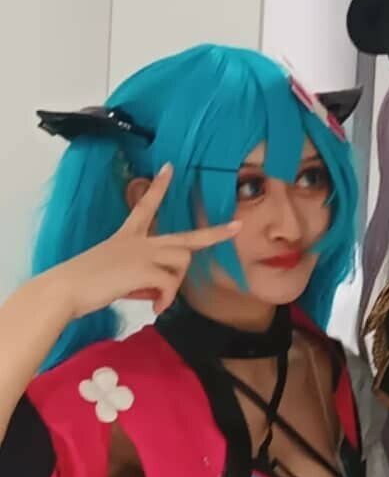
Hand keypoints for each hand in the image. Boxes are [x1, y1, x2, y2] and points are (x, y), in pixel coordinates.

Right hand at [52, 165, 240, 321]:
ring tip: (158, 302)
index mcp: (127, 236)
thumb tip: (155, 292)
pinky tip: (155, 309)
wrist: (65, 289)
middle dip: (213, 233)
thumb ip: (136, 276)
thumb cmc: (82, 284)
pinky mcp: (144, 269)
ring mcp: (143, 253)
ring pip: (181, 264)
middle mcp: (138, 240)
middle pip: (185, 237)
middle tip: (235, 227)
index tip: (170, 167)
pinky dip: (166, 300)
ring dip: (174, 287)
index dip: (159, 187)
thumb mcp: (113, 273)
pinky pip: (170, 285)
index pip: (146, 205)